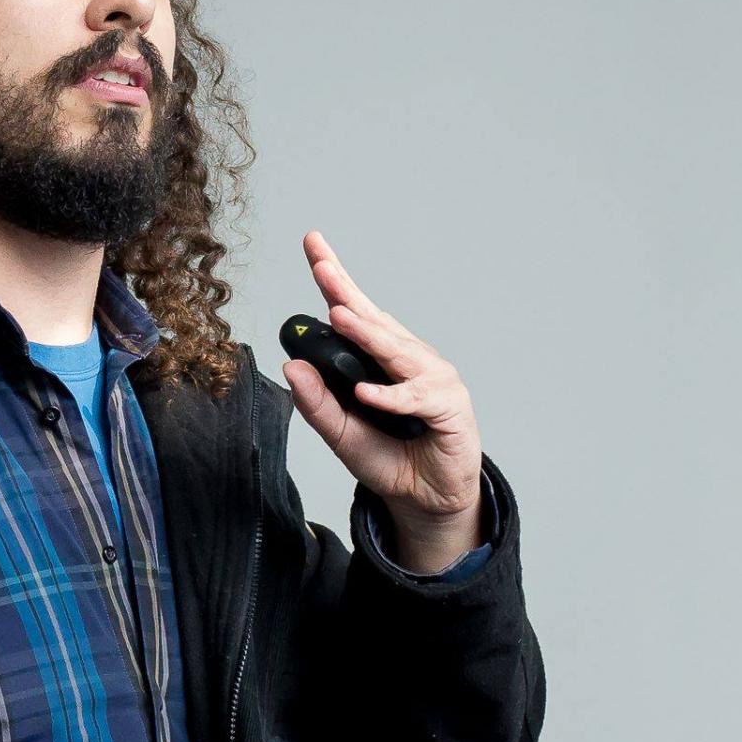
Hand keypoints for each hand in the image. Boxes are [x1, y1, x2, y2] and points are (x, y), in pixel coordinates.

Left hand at [281, 231, 484, 554]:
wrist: (424, 498)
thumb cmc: (387, 457)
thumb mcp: (340, 433)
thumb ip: (317, 404)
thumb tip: (292, 367)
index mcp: (380, 357)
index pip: (355, 310)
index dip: (335, 276)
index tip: (312, 243)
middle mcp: (408, 357)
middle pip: (374, 319)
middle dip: (346, 290)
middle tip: (321, 266)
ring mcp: (432, 377)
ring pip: (396, 351)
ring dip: (367, 335)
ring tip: (339, 317)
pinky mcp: (449, 405)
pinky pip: (416, 396)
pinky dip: (390, 396)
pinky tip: (366, 394)